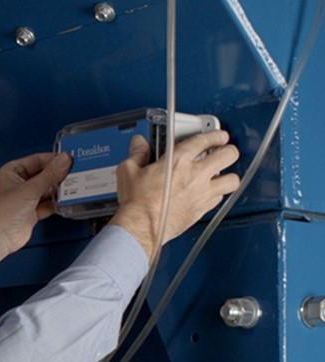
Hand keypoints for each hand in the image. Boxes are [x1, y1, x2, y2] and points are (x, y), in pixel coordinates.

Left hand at [0, 152, 71, 265]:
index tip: (70, 160)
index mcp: (13, 171)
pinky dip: (57, 203)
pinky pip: (49, 203)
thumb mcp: (29, 189)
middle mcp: (20, 183)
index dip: (54, 160)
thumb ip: (49, 175)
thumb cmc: (1, 213)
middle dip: (59, 175)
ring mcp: (27, 198)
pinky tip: (66, 200)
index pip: (38, 160)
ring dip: (59, 190)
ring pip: (48, 189)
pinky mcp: (33, 211)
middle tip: (75, 173)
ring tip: (73, 187)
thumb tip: (64, 160)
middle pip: (45, 174)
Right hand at [111, 131, 240, 257]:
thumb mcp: (128, 171)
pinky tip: (208, 193)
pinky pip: (220, 199)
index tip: (217, 135)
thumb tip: (139, 145)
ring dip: (228, 175)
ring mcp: (202, 193)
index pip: (206, 139)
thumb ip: (137, 154)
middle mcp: (195, 175)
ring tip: (221, 174)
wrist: (140, 227)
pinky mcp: (201, 210)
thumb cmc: (136, 202)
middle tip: (223, 151)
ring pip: (232, 180)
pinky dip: (217, 194)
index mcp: (179, 160)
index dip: (215, 134)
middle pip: (228, 155)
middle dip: (228, 150)